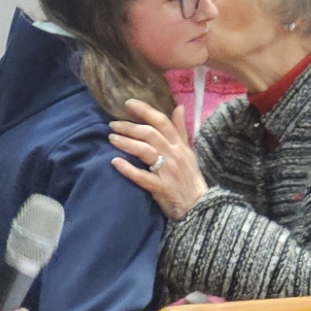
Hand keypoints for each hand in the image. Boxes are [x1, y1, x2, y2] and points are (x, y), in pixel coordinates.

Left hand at [109, 99, 206, 220]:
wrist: (198, 206)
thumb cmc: (190, 178)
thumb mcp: (188, 152)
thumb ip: (181, 130)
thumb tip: (178, 107)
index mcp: (180, 145)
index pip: (162, 122)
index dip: (145, 110)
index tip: (128, 104)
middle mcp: (174, 155)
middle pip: (150, 134)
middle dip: (130, 127)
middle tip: (113, 125)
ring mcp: (168, 171)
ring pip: (145, 151)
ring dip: (127, 143)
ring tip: (112, 139)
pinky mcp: (161, 188)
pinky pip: (142, 176)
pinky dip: (128, 169)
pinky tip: (115, 162)